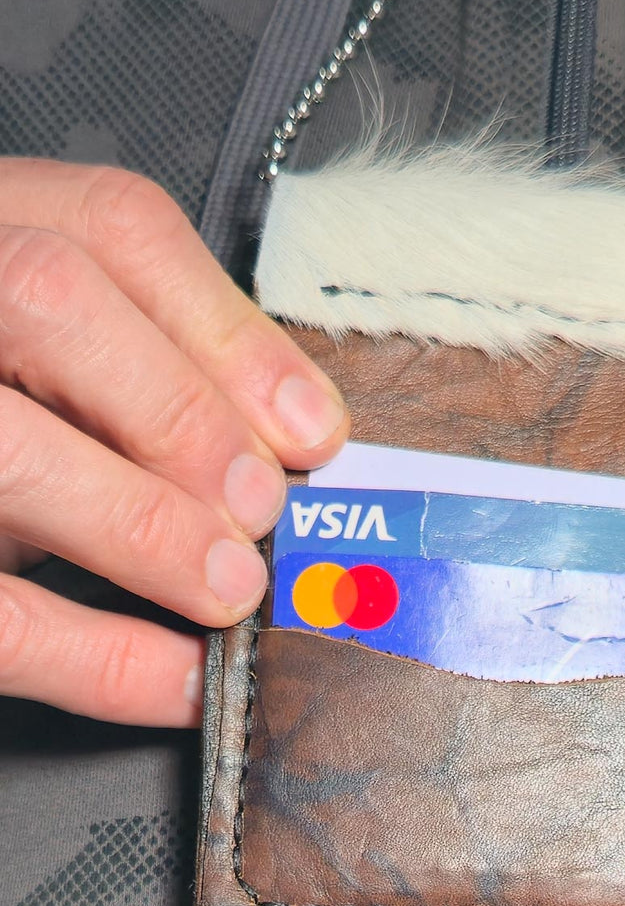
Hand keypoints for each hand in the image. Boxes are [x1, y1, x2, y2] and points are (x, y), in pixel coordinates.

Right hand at [0, 159, 348, 725]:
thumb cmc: (0, 414)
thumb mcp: (49, 378)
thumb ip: (140, 384)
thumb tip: (285, 454)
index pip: (108, 226)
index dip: (227, 333)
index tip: (313, 432)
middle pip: (47, 299)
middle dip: (180, 413)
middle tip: (261, 510)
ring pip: (6, 446)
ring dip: (140, 524)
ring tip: (229, 589)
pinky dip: (97, 656)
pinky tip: (177, 678)